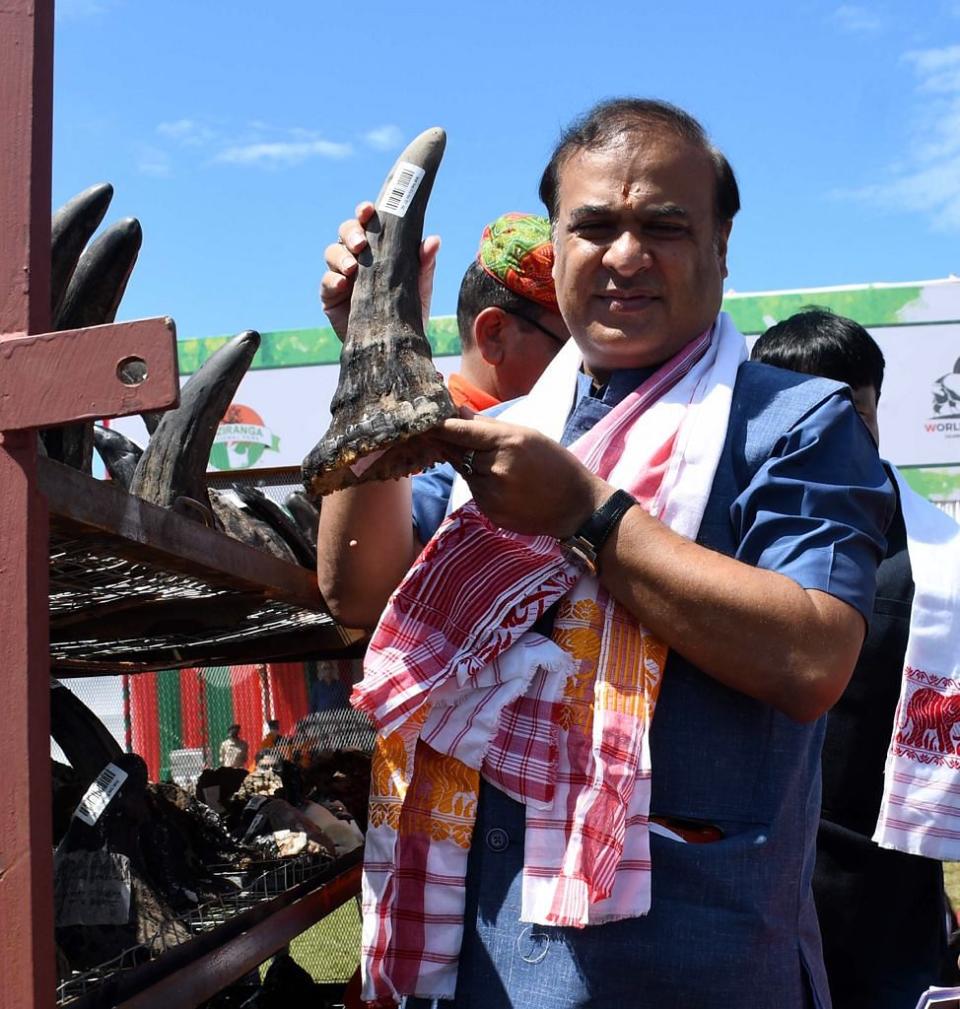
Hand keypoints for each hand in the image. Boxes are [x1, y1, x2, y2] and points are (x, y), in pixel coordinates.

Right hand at [319, 200, 440, 340]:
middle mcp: (356, 258)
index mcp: (376, 249)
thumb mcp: (420, 288)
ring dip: (341, 256)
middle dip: (351, 232)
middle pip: (345, 232)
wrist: (398, 345)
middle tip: (361, 244)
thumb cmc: (408, 312)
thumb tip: (434, 239)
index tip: (368, 210)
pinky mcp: (330, 297)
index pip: (367, 224)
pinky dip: (332, 279)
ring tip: (353, 268)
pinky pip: (326, 282)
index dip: (364, 213)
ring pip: (332, 253)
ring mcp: (341, 275)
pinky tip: (343, 283)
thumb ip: (425, 264)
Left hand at [432, 417, 610, 537]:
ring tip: (498, 466)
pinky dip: (480, 485)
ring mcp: (491, 493)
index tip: (424, 421)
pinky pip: (475, 491)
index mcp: (508, 443)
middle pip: (458, 452)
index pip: (461, 432)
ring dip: (469, 466)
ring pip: (464, 473)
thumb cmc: (555, 465)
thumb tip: (460, 412)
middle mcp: (496, 468)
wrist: (576, 506)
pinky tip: (503, 485)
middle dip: (452, 444)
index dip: (440, 426)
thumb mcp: (529, 435)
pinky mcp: (490, 511)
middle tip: (444, 436)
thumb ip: (490, 426)